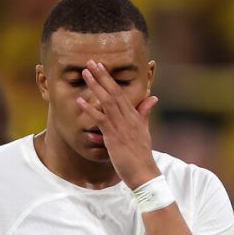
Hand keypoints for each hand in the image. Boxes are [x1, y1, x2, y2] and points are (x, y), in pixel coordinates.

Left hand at [77, 60, 160, 189]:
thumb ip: (145, 113)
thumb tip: (153, 98)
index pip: (121, 92)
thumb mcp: (145, 130)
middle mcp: (128, 118)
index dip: (110, 78)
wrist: (144, 173)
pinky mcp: (114, 136)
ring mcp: (121, 126)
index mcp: (134, 116)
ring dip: (95, 86)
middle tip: (91, 62)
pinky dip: (90, 109)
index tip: (101, 66)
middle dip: (102, 76)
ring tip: (85, 73)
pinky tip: (80, 101)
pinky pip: (101, 119)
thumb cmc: (141, 155)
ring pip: (107, 101)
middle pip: (114, 92)